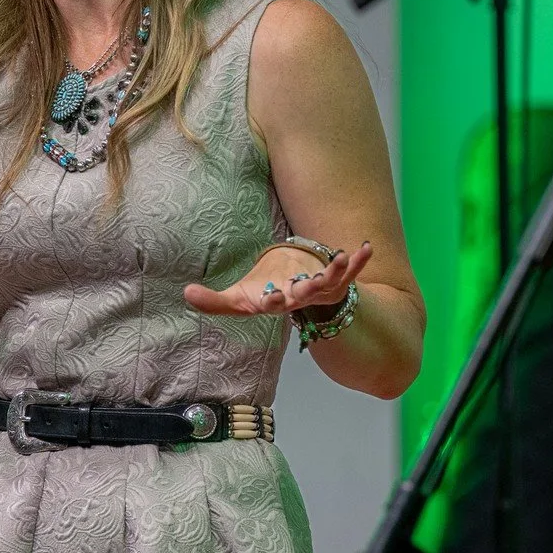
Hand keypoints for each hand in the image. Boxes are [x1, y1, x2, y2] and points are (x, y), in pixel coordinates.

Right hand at [185, 241, 373, 319]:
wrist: (294, 292)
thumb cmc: (264, 292)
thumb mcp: (238, 298)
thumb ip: (213, 301)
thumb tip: (186, 295)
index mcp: (274, 302)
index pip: (270, 304)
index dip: (271, 301)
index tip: (270, 298)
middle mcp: (298, 298)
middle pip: (303, 296)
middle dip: (306, 290)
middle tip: (309, 284)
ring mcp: (320, 290)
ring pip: (330, 284)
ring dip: (336, 272)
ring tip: (340, 257)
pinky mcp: (335, 280)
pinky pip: (351, 273)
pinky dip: (359, 262)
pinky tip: (366, 247)